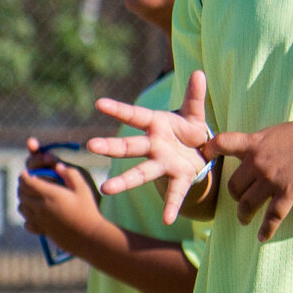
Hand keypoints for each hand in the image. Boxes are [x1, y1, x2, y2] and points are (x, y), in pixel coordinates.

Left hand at [16, 140, 103, 245]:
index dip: (24, 175)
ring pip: (21, 207)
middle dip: (23, 186)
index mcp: (49, 194)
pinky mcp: (41, 231)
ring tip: (33, 196)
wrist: (89, 236)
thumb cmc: (88, 210)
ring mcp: (39, 220)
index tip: (27, 173)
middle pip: (21, 193)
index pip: (26, 182)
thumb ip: (70, 174)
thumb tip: (58, 166)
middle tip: (30, 182)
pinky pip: (26, 223)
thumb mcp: (83, 188)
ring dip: (24, 200)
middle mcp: (40, 207)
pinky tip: (37, 214)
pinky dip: (27, 217)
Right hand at [91, 69, 214, 225]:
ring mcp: (163, 164)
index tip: (99, 104)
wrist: (202, 155)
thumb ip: (195, 96)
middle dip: (110, 147)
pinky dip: (171, 206)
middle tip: (90, 146)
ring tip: (106, 190)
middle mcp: (154, 146)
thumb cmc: (190, 132)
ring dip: (124, 182)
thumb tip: (198, 72)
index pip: (134, 115)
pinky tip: (168, 220)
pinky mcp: (179, 178)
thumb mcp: (194, 113)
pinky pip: (174, 193)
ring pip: (141, 173)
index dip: (118, 109)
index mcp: (156, 126)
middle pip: (129, 147)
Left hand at [211, 117, 292, 239]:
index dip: (210, 150)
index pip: (222, 143)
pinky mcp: (287, 193)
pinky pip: (272, 217)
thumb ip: (258, 142)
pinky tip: (262, 237)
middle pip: (233, 186)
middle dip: (234, 195)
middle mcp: (257, 163)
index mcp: (253, 144)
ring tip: (244, 219)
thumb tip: (248, 148)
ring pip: (246, 204)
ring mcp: (271, 179)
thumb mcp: (277, 132)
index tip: (205, 156)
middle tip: (238, 200)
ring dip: (243, 214)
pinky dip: (266, 229)